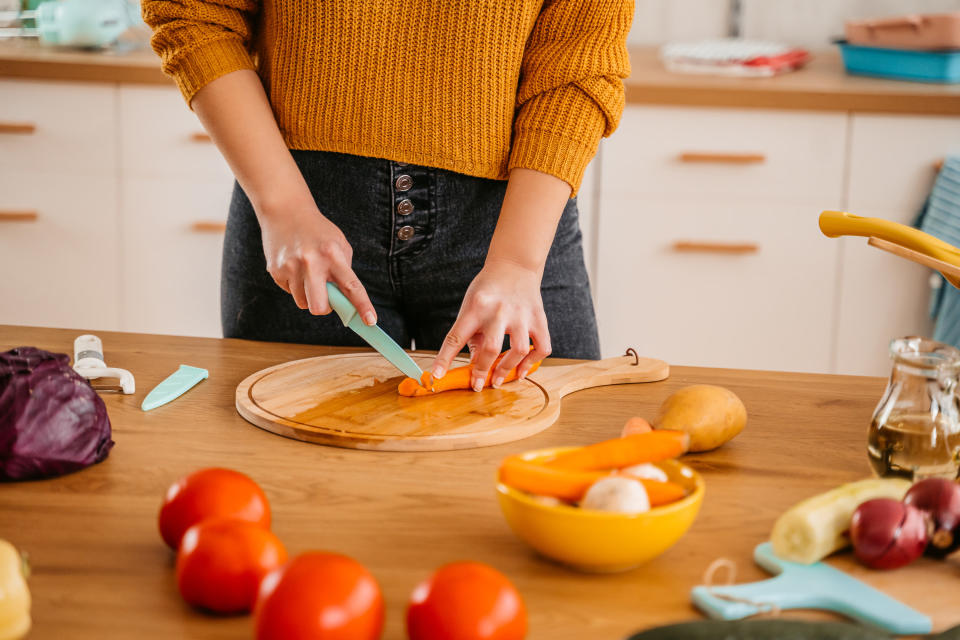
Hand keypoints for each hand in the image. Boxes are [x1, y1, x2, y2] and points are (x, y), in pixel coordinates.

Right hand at [258, 201, 375, 324]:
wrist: (285, 211)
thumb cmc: (317, 231)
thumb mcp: (339, 244)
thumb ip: (344, 271)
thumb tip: (345, 301)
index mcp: (332, 254)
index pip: (351, 286)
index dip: (362, 306)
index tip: (370, 321)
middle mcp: (311, 262)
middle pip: (319, 307)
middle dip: (325, 309)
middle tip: (327, 298)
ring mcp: (290, 267)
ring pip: (303, 303)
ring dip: (309, 295)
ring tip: (308, 274)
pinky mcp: (275, 271)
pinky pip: (290, 292)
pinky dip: (296, 286)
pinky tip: (295, 267)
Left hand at [432, 260, 550, 390]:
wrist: (514, 265)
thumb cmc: (488, 289)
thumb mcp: (470, 305)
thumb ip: (471, 334)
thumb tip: (474, 364)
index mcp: (475, 307)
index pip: (456, 337)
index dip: (444, 359)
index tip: (437, 376)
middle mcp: (499, 310)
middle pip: (491, 347)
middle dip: (482, 371)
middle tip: (478, 385)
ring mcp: (521, 315)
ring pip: (519, 350)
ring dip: (507, 369)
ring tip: (498, 380)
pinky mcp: (539, 318)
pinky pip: (541, 347)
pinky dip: (532, 363)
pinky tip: (522, 370)